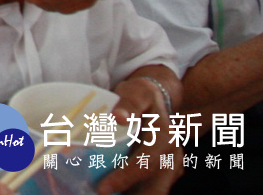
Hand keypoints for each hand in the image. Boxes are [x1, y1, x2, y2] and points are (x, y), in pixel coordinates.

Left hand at [97, 76, 182, 193]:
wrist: (154, 99)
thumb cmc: (142, 95)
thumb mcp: (136, 92)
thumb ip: (129, 104)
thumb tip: (118, 117)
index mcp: (167, 137)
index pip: (147, 162)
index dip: (126, 177)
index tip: (104, 187)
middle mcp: (173, 156)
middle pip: (155, 186)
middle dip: (131, 194)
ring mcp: (170, 166)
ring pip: (154, 191)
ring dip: (132, 194)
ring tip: (105, 193)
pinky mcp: (162, 173)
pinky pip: (148, 189)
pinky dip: (131, 192)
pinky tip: (113, 192)